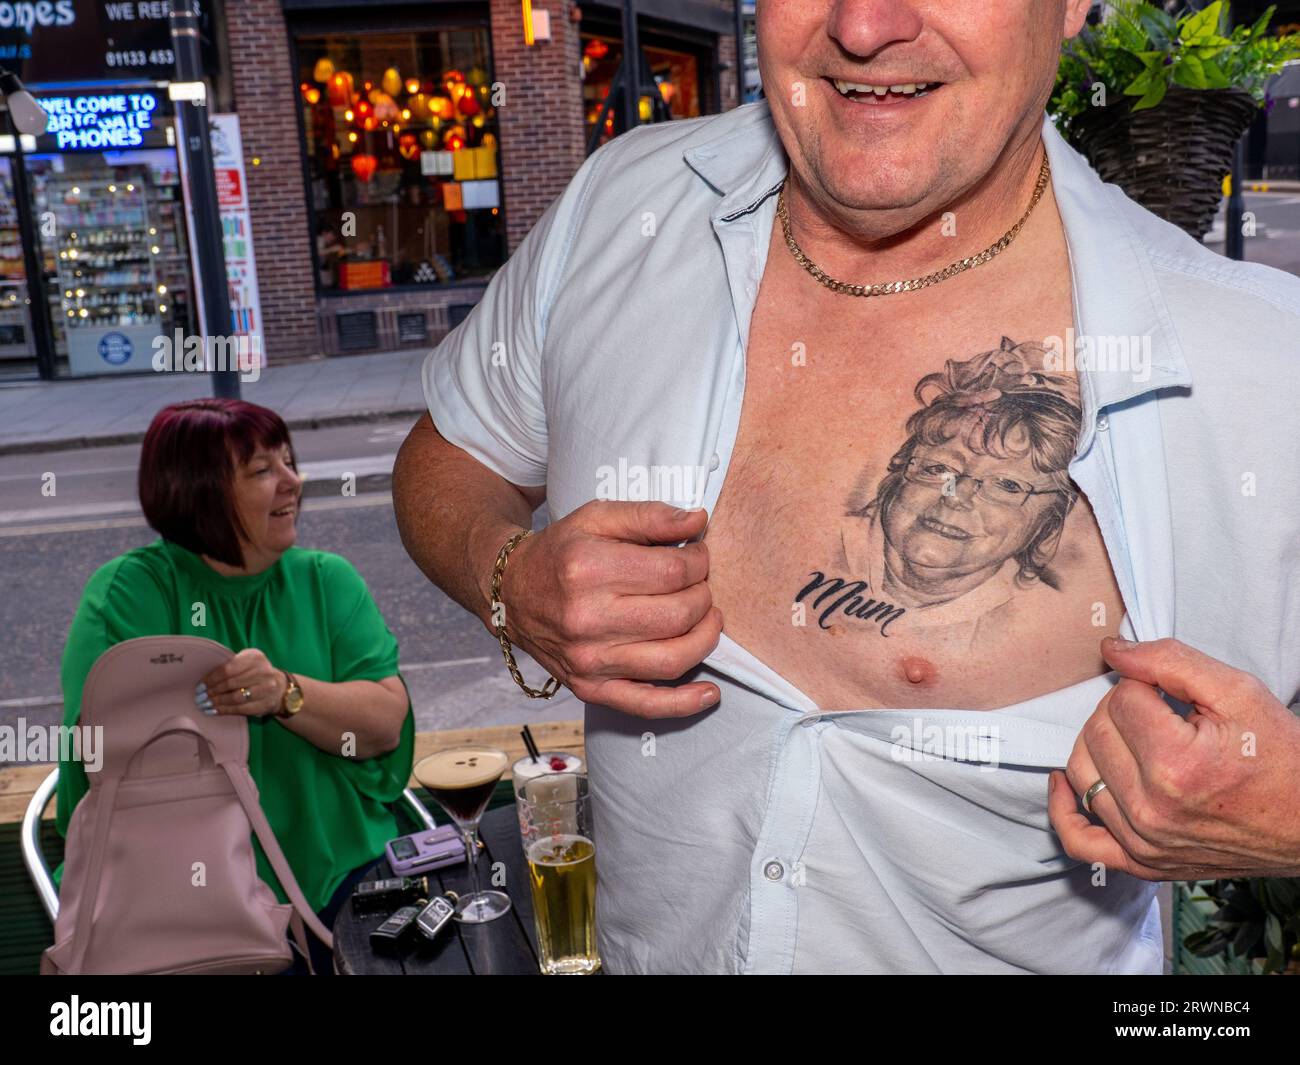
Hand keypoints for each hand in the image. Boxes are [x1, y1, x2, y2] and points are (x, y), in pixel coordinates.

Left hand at [197, 648, 288, 718]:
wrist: (281, 688)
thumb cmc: (256, 674)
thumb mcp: (247, 662)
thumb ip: (230, 666)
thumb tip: (205, 679)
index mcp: (255, 657)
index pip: (228, 669)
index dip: (211, 679)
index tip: (200, 685)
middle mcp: (263, 671)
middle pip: (231, 683)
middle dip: (212, 691)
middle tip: (200, 697)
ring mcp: (267, 688)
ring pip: (236, 697)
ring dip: (217, 702)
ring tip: (205, 704)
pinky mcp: (266, 704)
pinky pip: (241, 709)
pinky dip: (225, 710)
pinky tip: (215, 710)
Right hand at [494, 500, 723, 717]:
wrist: (513, 594)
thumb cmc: (561, 553)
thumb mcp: (597, 518)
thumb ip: (650, 515)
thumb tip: (698, 521)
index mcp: (589, 569)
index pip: (673, 571)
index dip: (699, 561)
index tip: (696, 557)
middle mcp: (587, 619)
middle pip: (678, 615)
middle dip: (703, 597)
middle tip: (700, 585)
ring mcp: (589, 660)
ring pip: (672, 660)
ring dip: (705, 639)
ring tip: (706, 619)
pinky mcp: (590, 688)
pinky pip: (646, 705)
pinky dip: (684, 704)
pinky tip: (709, 693)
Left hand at [1048, 636, 1299, 879]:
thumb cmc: (1282, 758)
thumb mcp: (1239, 692)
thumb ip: (1170, 660)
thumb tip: (1111, 650)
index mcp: (1176, 765)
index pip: (1121, 698)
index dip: (1145, 686)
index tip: (1174, 696)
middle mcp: (1153, 809)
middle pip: (1096, 731)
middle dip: (1122, 710)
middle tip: (1161, 715)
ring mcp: (1144, 841)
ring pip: (1081, 770)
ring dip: (1100, 745)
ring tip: (1137, 739)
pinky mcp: (1142, 862)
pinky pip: (1079, 839)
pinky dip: (1064, 808)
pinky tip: (1065, 781)